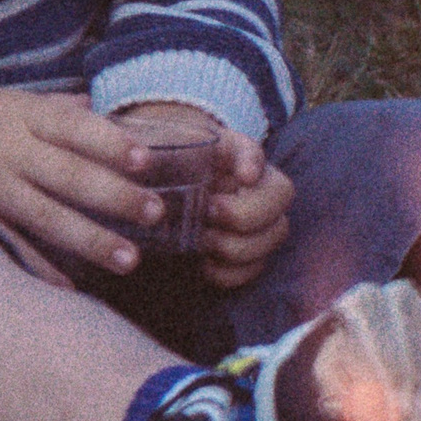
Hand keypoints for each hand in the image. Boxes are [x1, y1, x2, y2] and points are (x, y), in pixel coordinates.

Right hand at [0, 78, 163, 278]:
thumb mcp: (12, 99)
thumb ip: (60, 110)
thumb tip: (106, 111)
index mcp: (24, 115)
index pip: (74, 126)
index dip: (109, 142)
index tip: (145, 158)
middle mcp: (8, 150)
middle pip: (68, 174)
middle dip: (113, 195)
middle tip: (157, 213)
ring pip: (45, 217)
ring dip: (89, 240)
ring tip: (130, 260)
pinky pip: (9, 245)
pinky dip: (37, 269)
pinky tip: (70, 292)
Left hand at [115, 101, 291, 288]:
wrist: (154, 188)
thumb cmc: (152, 166)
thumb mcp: (147, 152)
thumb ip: (147, 154)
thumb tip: (139, 161)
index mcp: (229, 150)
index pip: (254, 148)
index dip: (255, 161)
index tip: (244, 176)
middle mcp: (252, 181)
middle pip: (281, 193)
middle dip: (247, 212)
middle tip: (209, 215)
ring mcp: (255, 215)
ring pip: (276, 231)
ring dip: (240, 245)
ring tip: (204, 242)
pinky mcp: (246, 248)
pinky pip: (258, 266)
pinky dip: (233, 271)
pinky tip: (205, 265)